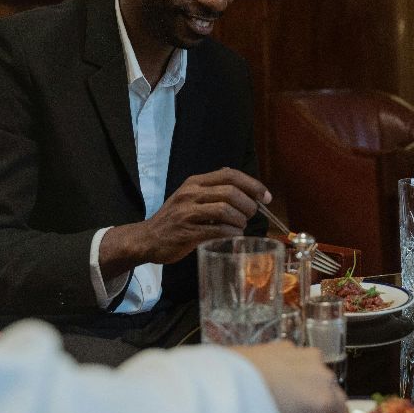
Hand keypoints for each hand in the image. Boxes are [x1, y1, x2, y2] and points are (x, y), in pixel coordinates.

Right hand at [109, 168, 270, 265]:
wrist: (147, 238)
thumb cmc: (176, 220)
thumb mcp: (191, 198)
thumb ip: (214, 193)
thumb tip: (248, 194)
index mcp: (195, 182)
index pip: (230, 174)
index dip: (252, 184)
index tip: (266, 197)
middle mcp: (191, 193)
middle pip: (230, 191)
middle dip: (249, 204)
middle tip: (252, 215)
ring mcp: (187, 212)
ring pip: (225, 209)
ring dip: (240, 220)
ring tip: (241, 226)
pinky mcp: (187, 232)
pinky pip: (216, 230)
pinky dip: (231, 233)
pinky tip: (233, 236)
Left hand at [232, 341, 346, 412]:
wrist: (224, 382)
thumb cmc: (253, 412)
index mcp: (324, 404)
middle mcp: (321, 377)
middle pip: (334, 398)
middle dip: (323, 409)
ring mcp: (306, 358)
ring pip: (318, 376)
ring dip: (309, 387)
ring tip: (287, 399)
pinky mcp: (287, 346)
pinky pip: (299, 362)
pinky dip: (294, 371)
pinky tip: (274, 381)